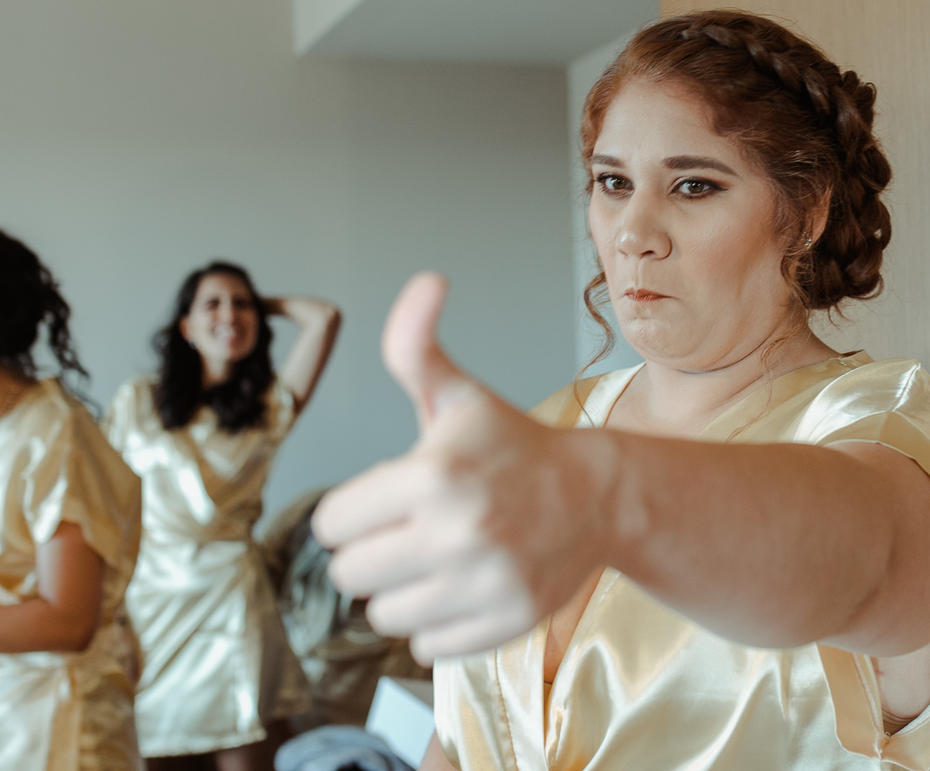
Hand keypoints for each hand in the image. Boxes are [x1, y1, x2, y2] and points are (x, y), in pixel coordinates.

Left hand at [311, 273, 603, 662]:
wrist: (598, 495)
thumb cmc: (514, 446)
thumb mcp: (459, 395)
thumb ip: (417, 345)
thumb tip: (426, 281)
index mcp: (433, 475)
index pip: (332, 526)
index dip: (351, 512)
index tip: (382, 501)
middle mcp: (458, 534)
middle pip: (351, 576)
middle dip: (371, 552)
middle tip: (407, 531)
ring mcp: (485, 584)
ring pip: (384, 616)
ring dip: (400, 591)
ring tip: (434, 559)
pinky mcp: (505, 623)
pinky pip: (426, 647)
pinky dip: (435, 623)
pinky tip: (460, 587)